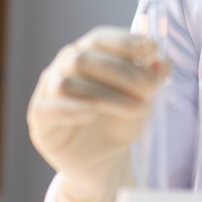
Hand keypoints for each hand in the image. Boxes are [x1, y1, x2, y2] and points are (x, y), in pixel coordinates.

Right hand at [27, 27, 169, 201]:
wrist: (103, 163)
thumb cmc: (118, 123)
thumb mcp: (141, 101)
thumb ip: (149, 82)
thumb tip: (161, 64)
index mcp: (88, 54)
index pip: (100, 39)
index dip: (125, 41)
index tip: (152, 49)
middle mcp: (64, 67)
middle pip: (84, 58)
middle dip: (122, 71)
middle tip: (151, 87)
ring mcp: (48, 91)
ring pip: (69, 82)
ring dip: (106, 95)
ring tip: (137, 109)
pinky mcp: (40, 119)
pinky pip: (49, 108)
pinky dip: (72, 109)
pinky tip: (91, 114)